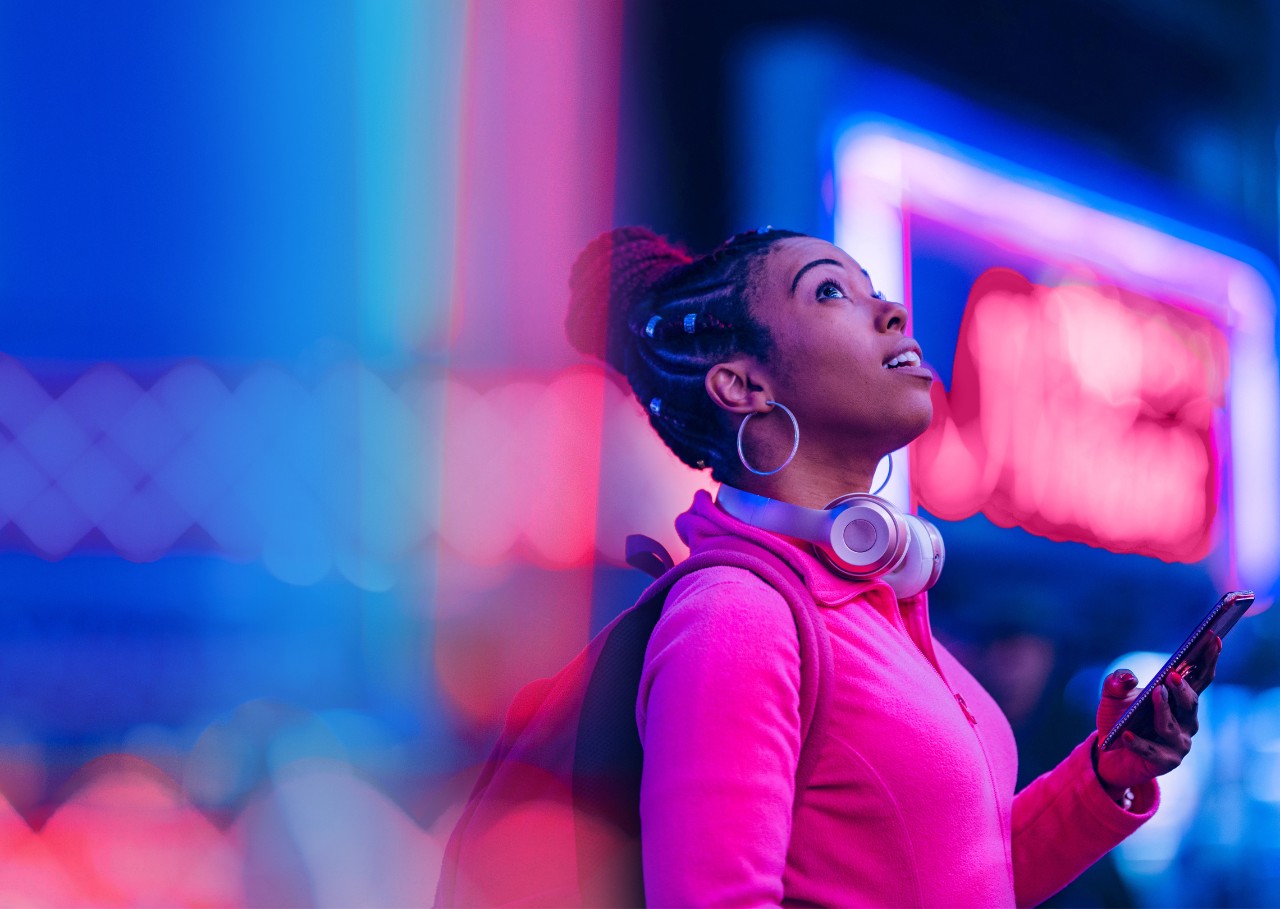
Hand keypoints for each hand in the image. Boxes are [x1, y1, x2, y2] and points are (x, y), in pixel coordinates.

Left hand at [1093, 634, 1221, 796]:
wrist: (1106, 753)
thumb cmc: (1118, 719)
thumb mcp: (1112, 696)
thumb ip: (1117, 682)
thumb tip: (1128, 678)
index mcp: (1179, 701)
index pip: (1199, 678)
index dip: (1208, 659)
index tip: (1213, 639)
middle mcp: (1185, 721)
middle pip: (1190, 703)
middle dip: (1183, 688)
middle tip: (1172, 675)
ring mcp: (1177, 743)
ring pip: (1172, 726)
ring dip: (1163, 710)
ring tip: (1155, 694)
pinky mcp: (1164, 763)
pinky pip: (1151, 752)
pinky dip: (1139, 743)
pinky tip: (1126, 735)